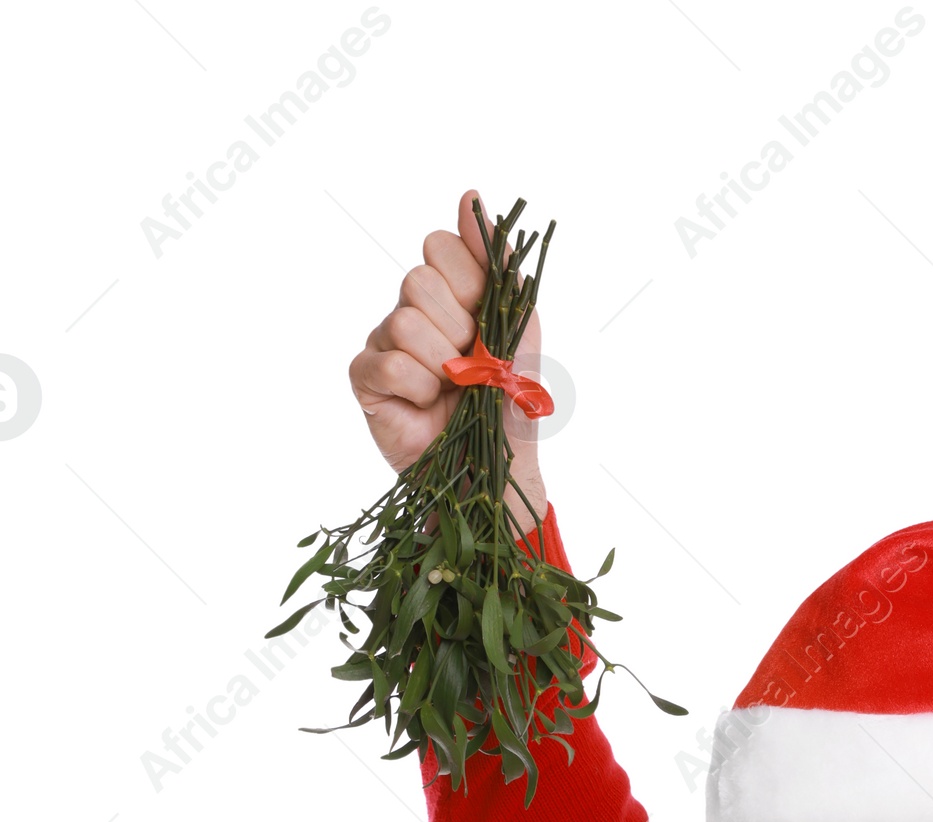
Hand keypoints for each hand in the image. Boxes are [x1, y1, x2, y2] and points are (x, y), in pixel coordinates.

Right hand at [349, 189, 546, 525]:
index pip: (440, 247)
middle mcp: (411, 309)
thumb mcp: (518, 322)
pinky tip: (426, 407)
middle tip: (469, 366)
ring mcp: (384, 343)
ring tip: (451, 391)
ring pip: (404, 322)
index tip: (483, 321)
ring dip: (442, 365)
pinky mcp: (366, 381)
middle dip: (458, 330)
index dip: (467, 285)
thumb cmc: (508, 400)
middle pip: (419, 281)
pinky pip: (386, 365)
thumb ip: (495, 259)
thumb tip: (470, 194)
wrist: (497, 467)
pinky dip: (418, 390)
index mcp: (448, 291)